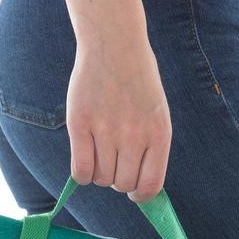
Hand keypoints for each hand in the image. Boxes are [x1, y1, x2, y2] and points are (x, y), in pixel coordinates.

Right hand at [65, 34, 171, 202]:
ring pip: (101, 178)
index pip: (151, 185)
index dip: (141, 195)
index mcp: (159, 133)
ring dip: (99, 173)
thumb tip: (141, 189)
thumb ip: (151, 148)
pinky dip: (81, 173)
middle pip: (122, 184)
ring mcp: (106, 129)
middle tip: (114, 164)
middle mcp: (134, 134)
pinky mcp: (79, 123)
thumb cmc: (138, 81)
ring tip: (100, 153)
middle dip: (118, 181)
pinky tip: (84, 160)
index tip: (134, 192)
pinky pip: (80, 169)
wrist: (114, 43)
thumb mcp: (157, 113)